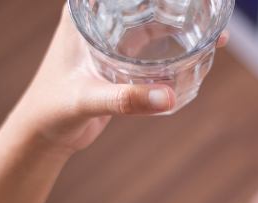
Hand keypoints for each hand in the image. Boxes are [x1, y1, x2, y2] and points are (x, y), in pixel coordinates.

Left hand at [9, 7, 227, 153]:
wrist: (45, 134)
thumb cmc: (53, 110)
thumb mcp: (88, 99)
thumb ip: (127, 99)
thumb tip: (170, 97)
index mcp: (85, 14)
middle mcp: (99, 21)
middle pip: (144, 2)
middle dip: (176, 4)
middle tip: (209, 6)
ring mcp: (111, 41)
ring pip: (152, 24)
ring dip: (179, 25)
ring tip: (212, 27)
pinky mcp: (121, 63)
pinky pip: (153, 50)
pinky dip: (173, 50)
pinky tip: (195, 52)